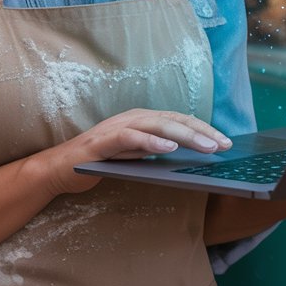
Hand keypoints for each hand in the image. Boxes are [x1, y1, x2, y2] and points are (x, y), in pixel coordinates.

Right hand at [32, 109, 231, 196]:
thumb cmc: (99, 161)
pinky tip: (168, 149)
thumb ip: (155, 151)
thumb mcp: (134, 156)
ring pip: (156, 126)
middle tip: (223, 144)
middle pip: (173, 120)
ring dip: (183, 135)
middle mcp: (132, 118)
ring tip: (205, 146)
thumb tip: (186, 156)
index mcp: (142, 119)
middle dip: (201, 131)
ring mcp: (117, 127)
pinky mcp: (103, 141)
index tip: (225, 142)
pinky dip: (150, 141)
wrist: (59, 168)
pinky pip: (130, 138)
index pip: (179, 120)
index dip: (203, 129)